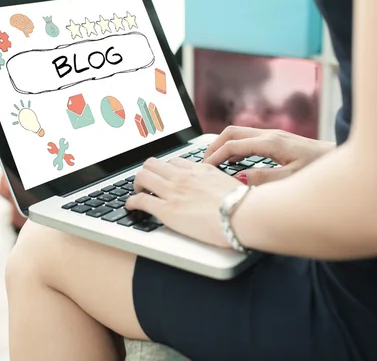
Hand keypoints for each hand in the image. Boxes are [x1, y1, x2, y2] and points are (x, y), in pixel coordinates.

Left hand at [126, 157, 242, 247]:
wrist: (244, 214)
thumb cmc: (243, 205)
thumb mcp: (229, 185)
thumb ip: (216, 183)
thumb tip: (218, 189)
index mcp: (199, 170)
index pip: (174, 161)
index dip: (166, 170)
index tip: (164, 177)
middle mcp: (183, 177)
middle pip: (153, 164)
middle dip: (147, 173)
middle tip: (146, 184)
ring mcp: (174, 192)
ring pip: (142, 176)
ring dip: (137, 184)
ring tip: (138, 193)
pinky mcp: (167, 210)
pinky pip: (140, 200)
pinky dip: (132, 203)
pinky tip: (132, 207)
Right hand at [203, 126, 334, 185]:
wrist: (342, 157)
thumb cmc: (321, 169)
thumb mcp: (292, 178)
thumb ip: (264, 178)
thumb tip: (238, 177)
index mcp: (271, 143)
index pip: (232, 146)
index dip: (215, 157)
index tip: (203, 169)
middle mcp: (270, 134)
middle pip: (231, 132)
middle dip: (213, 146)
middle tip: (202, 163)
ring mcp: (274, 135)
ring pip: (239, 133)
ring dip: (223, 145)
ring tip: (212, 162)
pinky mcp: (278, 139)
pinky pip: (248, 138)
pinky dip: (234, 147)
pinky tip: (233, 161)